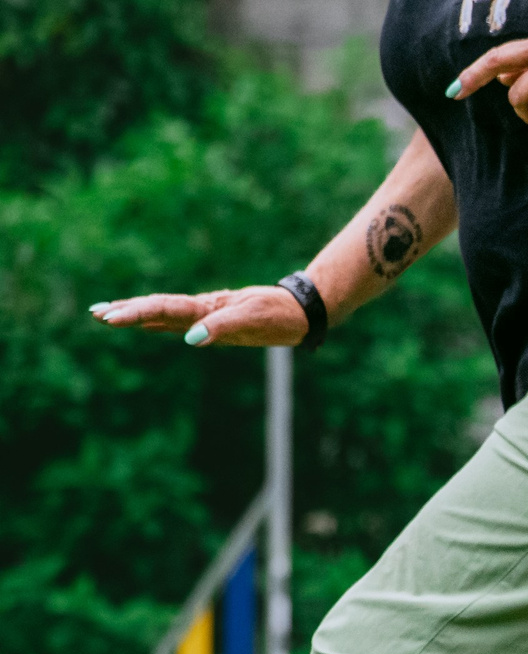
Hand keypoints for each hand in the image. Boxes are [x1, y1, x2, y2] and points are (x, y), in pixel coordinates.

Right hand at [89, 287, 308, 347]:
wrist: (301, 311)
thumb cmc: (280, 314)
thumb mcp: (254, 320)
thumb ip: (223, 328)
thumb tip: (191, 340)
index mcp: (206, 308)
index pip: (163, 309)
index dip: (136, 313)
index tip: (110, 316)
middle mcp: (202, 310)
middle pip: (157, 308)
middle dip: (126, 311)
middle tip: (95, 314)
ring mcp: (207, 316)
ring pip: (164, 314)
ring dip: (136, 315)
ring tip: (106, 315)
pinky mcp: (215, 323)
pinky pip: (179, 322)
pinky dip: (158, 322)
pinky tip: (146, 325)